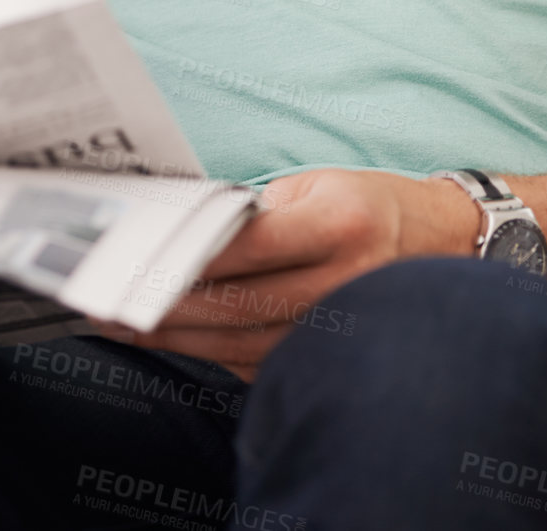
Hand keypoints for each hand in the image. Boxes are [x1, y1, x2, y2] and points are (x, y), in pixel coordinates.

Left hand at [95, 167, 478, 380]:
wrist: (441, 246)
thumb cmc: (366, 203)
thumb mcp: (318, 184)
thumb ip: (257, 209)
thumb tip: (183, 225)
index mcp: (339, 225)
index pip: (249, 246)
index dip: (189, 256)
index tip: (136, 256)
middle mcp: (342, 282)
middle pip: (237, 304)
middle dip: (164, 304)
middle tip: (105, 297)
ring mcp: (337, 329)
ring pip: (239, 342)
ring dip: (173, 335)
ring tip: (118, 321)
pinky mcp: (326, 357)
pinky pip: (255, 363)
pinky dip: (205, 354)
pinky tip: (166, 339)